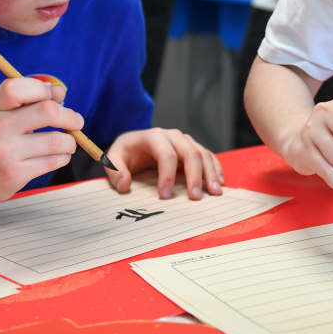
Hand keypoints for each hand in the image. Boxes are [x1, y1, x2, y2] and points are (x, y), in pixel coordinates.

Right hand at [0, 77, 81, 204]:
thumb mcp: (2, 113)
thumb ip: (31, 100)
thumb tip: (60, 91)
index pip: (18, 87)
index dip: (42, 89)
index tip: (52, 98)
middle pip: (48, 111)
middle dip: (70, 116)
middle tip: (76, 121)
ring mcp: (5, 153)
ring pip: (57, 140)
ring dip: (70, 141)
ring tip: (68, 143)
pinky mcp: (14, 175)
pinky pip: (53, 161)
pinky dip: (63, 157)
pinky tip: (58, 156)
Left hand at [105, 128, 223, 199]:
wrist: (134, 144)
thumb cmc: (126, 153)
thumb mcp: (113, 159)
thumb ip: (115, 171)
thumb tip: (124, 185)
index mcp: (154, 136)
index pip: (166, 155)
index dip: (167, 176)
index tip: (165, 196)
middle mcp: (173, 136)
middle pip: (190, 153)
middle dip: (195, 176)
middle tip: (196, 197)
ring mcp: (185, 141)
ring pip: (203, 154)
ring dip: (211, 173)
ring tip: (215, 193)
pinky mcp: (193, 148)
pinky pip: (209, 156)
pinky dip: (216, 169)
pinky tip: (219, 183)